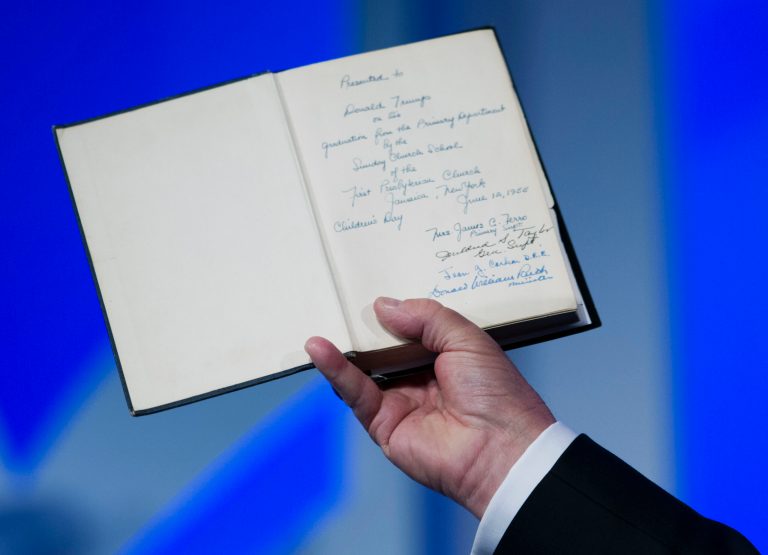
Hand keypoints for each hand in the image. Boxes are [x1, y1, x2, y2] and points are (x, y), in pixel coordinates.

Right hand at [304, 297, 554, 517]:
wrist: (500, 450)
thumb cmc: (494, 392)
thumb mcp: (466, 339)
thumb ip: (426, 317)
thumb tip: (383, 306)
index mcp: (446, 359)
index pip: (412, 332)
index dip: (394, 314)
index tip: (372, 294)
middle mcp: (421, 380)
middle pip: (384, 350)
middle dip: (365, 329)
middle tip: (340, 300)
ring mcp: (400, 403)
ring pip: (364, 370)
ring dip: (343, 347)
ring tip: (322, 320)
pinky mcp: (382, 424)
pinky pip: (356, 394)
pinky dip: (336, 370)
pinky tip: (319, 348)